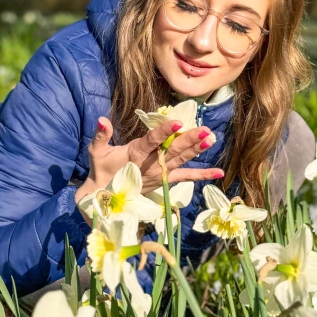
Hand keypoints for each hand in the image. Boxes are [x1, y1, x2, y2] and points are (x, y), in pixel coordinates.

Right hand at [74, 116, 224, 205]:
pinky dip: (202, 175)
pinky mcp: (167, 180)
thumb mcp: (97, 152)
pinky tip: (219, 172)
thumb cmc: (102, 170)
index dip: (164, 132)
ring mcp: (161, 173)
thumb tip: (101, 119)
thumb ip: (101, 135)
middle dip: (189, 140)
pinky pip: (186, 177)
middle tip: (204, 130)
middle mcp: (152, 164)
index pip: (152, 141)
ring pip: (181, 160)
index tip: (178, 123)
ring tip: (210, 139)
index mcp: (136, 154)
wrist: (105, 197)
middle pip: (173, 150)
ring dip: (196, 150)